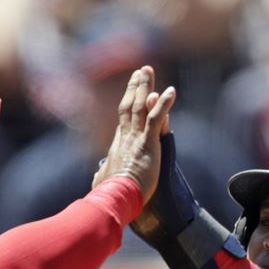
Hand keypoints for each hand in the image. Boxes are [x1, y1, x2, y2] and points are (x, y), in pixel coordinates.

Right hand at [92, 66, 175, 201]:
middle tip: (140, 71)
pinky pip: (156, 118)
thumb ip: (101, 178)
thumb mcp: (101, 184)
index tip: (131, 94)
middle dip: (135, 87)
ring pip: (140, 106)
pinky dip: (164, 104)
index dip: (128, 105)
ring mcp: (136, 139)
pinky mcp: (147, 144)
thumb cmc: (108, 196)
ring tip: (148, 70)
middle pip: (129, 107)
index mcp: (118, 147)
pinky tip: (171, 91)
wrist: (115, 198)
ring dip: (145, 86)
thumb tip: (97, 180)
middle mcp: (125, 138)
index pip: (124, 121)